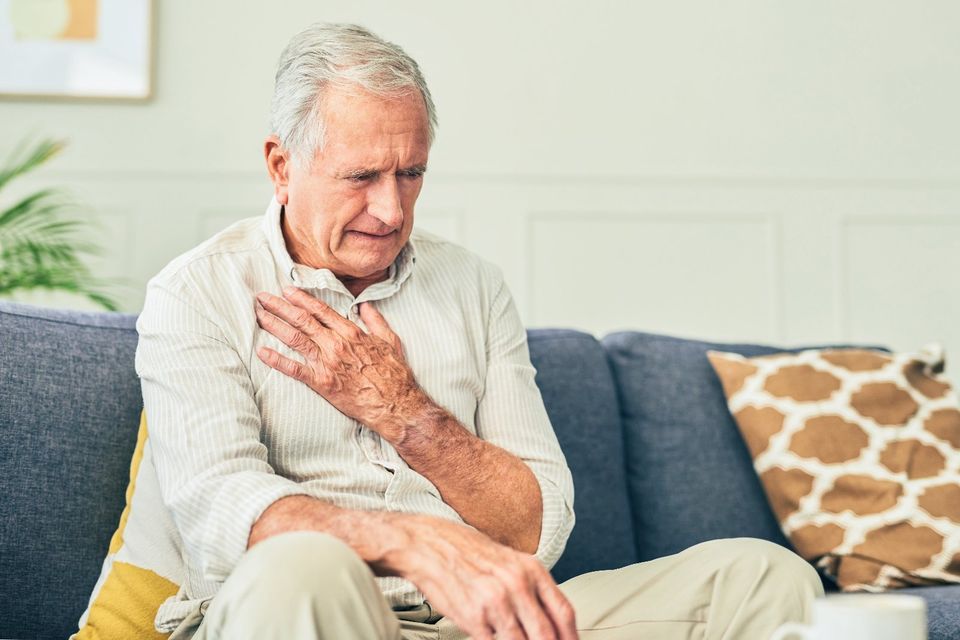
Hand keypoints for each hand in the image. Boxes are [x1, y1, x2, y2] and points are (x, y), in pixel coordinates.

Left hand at [254, 287, 422, 440]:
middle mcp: (336, 343)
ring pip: (294, 338)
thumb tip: (365, 306)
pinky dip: (277, 360)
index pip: (321, 310)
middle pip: (302, 320)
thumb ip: (375, 320)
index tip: (287, 290)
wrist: (395, 403)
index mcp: (351, 332)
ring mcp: (327, 362)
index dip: (302, 298)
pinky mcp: (321, 383)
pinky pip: (294, 369)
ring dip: (274, 324)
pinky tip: (261, 352)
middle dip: (280, 306)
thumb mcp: (390, 340)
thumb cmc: (395, 374)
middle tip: (263, 297)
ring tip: (259, 315)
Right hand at [385, 514, 578, 639]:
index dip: (571, 638)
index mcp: (531, 569)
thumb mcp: (509, 562)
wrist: (429, 545)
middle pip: (546, 634)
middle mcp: (517, 585)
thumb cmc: (467, 552)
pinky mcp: (473, 618)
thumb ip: (531, 589)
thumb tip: (550, 622)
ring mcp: (495, 603)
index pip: (564, 612)